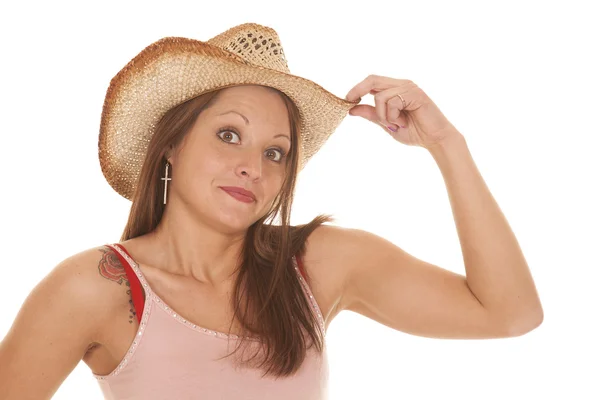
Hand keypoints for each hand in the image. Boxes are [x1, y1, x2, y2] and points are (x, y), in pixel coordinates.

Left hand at [345, 75, 461, 148]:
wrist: (435, 140)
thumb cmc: (415, 132)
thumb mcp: (387, 124)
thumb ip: (372, 114)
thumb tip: (352, 109)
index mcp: (395, 90)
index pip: (372, 81)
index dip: (357, 88)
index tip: (347, 99)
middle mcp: (402, 85)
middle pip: (373, 79)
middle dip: (358, 90)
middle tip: (349, 101)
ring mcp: (409, 87)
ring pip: (380, 96)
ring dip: (382, 115)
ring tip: (396, 124)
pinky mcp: (415, 94)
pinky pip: (392, 102)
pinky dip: (392, 116)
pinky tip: (403, 122)